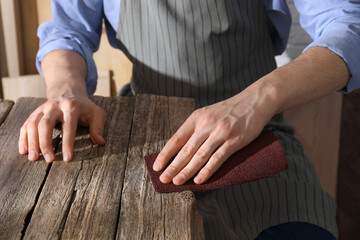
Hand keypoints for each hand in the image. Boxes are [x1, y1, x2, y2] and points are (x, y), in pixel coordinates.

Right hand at [18, 95, 105, 162]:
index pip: (68, 126)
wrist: (68, 92)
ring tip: (33, 158)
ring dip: (32, 142)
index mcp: (71, 107)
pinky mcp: (35, 113)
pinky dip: (23, 138)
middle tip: (49, 160)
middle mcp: (54, 106)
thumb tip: (100, 142)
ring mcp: (42, 109)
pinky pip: (25, 125)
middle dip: (45, 143)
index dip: (68, 143)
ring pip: (32, 124)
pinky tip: (23, 151)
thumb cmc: (85, 107)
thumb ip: (98, 127)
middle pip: (45, 124)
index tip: (67, 158)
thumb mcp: (96, 114)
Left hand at [152, 87, 275, 184]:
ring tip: (177, 182)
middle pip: (186, 149)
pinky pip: (218, 158)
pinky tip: (199, 180)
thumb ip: (195, 129)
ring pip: (200, 155)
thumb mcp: (207, 114)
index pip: (176, 138)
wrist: (253, 102)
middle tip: (163, 179)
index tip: (157, 166)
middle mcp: (206, 124)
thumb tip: (179, 149)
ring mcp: (220, 133)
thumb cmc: (228, 111)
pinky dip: (207, 170)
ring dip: (187, 171)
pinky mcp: (234, 141)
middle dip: (173, 166)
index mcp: (196, 118)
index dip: (165, 154)